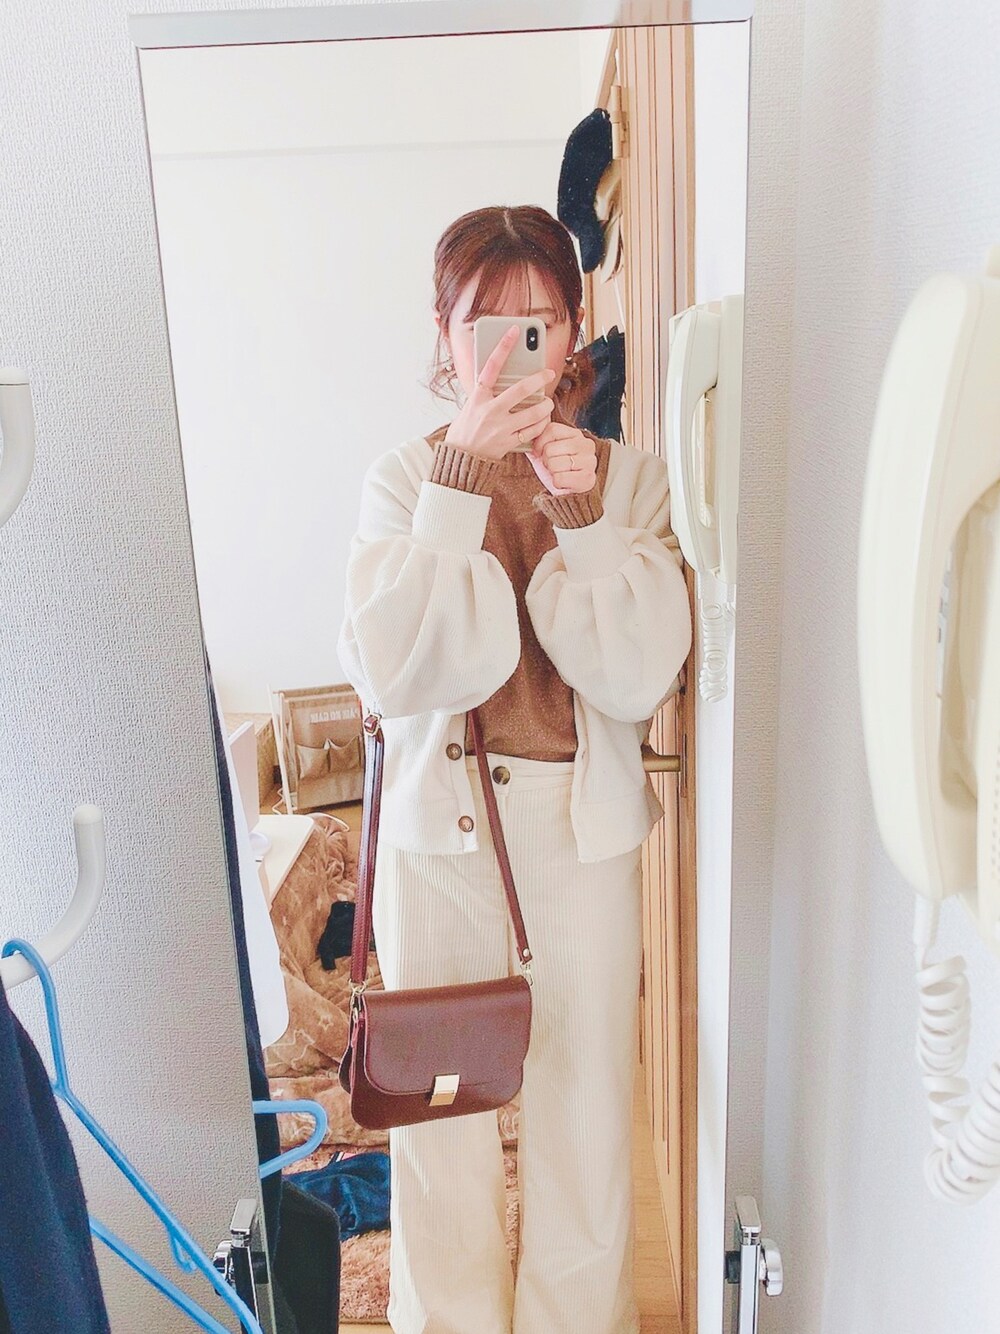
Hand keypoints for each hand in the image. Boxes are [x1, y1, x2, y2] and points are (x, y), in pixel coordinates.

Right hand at [444, 324, 556, 459]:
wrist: (460, 459)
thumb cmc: (465, 429)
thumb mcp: (469, 406)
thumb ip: (484, 393)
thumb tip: (499, 375)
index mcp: (477, 398)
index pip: (491, 367)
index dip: (502, 347)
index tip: (514, 331)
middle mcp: (489, 411)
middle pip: (520, 390)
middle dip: (538, 379)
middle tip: (549, 373)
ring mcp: (500, 428)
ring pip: (532, 413)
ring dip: (545, 406)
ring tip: (548, 402)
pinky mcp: (508, 443)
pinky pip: (532, 431)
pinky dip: (541, 424)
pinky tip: (543, 419)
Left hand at [528, 422, 596, 496]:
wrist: (568, 489)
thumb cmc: (558, 467)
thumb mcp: (548, 449)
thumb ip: (539, 439)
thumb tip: (527, 434)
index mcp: (576, 434)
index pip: (552, 430)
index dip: (540, 443)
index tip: (540, 452)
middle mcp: (587, 445)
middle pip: (550, 449)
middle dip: (546, 460)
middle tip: (552, 465)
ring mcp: (590, 462)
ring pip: (554, 464)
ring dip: (551, 471)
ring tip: (558, 472)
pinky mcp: (588, 479)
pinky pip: (559, 479)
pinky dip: (556, 483)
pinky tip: (563, 481)